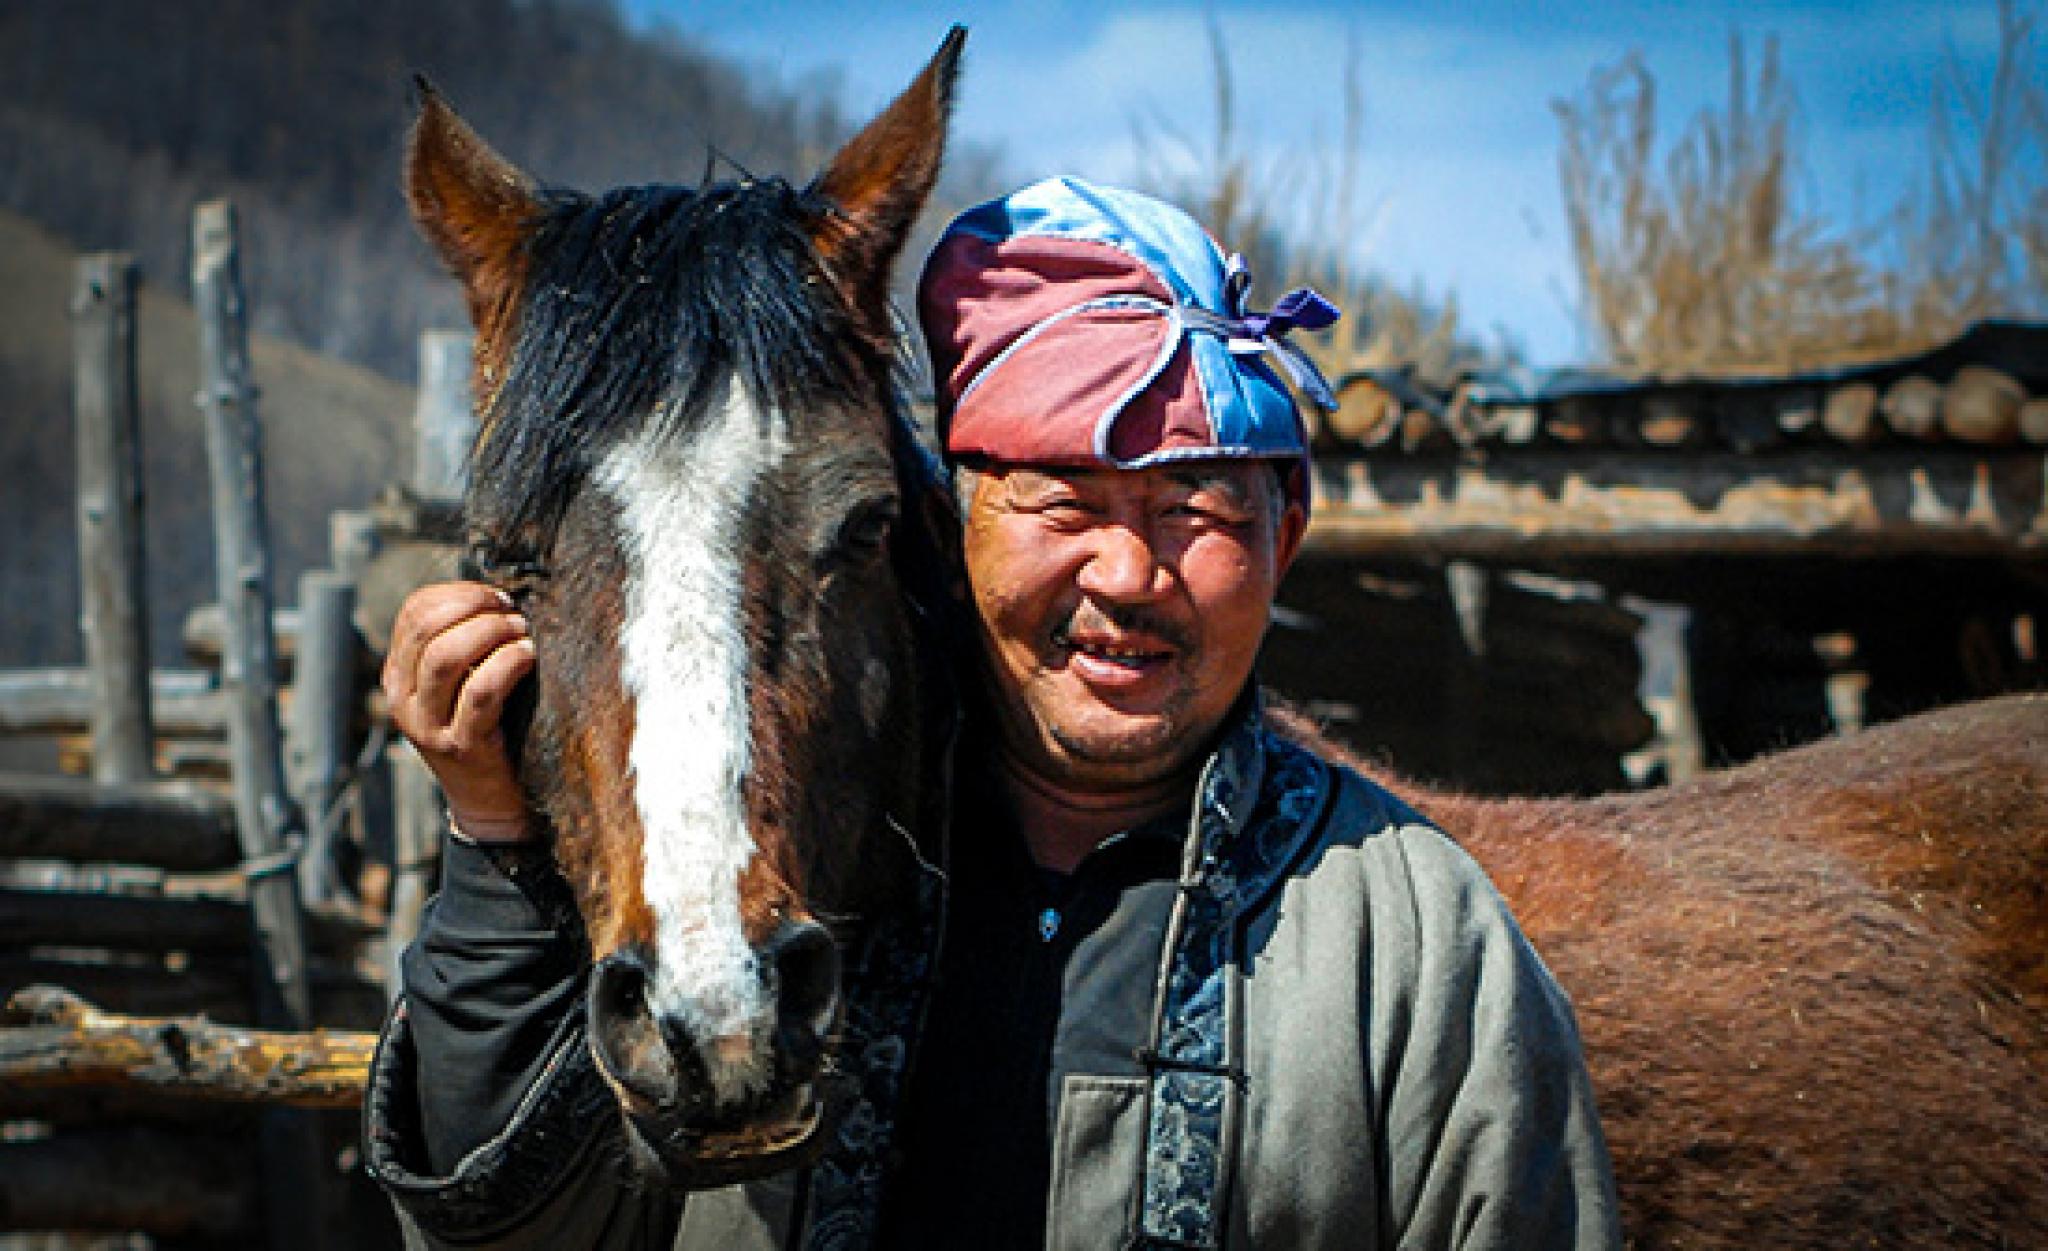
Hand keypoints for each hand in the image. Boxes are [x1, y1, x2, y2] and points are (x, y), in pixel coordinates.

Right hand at [382, 581, 537, 842]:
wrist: (491, 802)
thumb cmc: (488, 726)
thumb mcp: (461, 683)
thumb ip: (465, 643)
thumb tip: (500, 593)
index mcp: (398, 675)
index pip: (414, 611)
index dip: (458, 593)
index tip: (497, 596)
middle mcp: (402, 699)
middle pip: (427, 629)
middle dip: (475, 607)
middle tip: (513, 611)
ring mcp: (427, 725)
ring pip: (446, 657)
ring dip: (490, 633)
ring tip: (522, 633)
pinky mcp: (460, 746)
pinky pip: (479, 693)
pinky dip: (507, 664)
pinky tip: (528, 656)